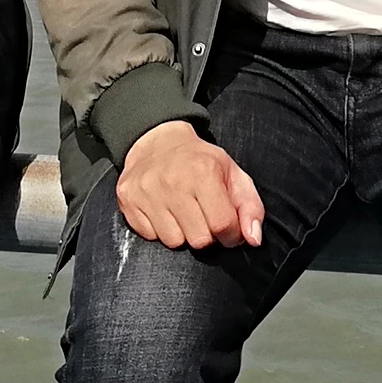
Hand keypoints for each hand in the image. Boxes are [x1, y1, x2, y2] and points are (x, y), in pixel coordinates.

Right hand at [115, 119, 264, 251]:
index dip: (231, 234)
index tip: (227, 228)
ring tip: (183, 212)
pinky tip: (164, 211)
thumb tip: (253, 239)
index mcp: (204, 172)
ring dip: (183, 233)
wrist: (157, 141)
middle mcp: (173, 182)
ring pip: (173, 242)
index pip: (223, 225)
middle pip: (199, 240)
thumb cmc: (199, 161)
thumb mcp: (233, 174)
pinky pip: (150, 236)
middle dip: (207, 234)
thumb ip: (250, 207)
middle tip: (203, 217)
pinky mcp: (128, 200)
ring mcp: (147, 192)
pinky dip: (160, 229)